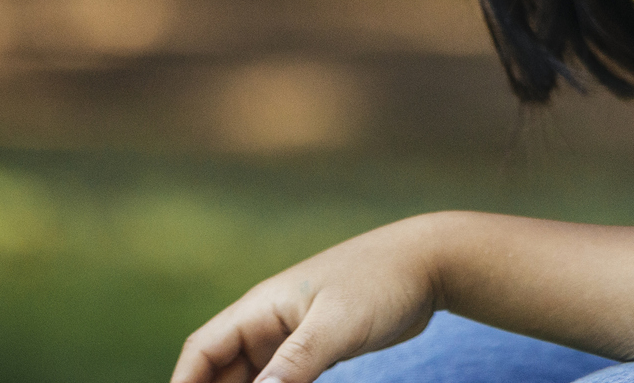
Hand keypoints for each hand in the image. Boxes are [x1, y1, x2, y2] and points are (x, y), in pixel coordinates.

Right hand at [170, 219, 443, 382]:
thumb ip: (295, 364)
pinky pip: (281, 380)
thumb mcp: (336, 325)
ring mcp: (293, 334)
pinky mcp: (318, 347)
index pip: (202, 351)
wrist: (432, 262)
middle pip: (221, 371)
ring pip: (252, 378)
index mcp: (261, 307)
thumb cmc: (382, 282)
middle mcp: (269, 320)